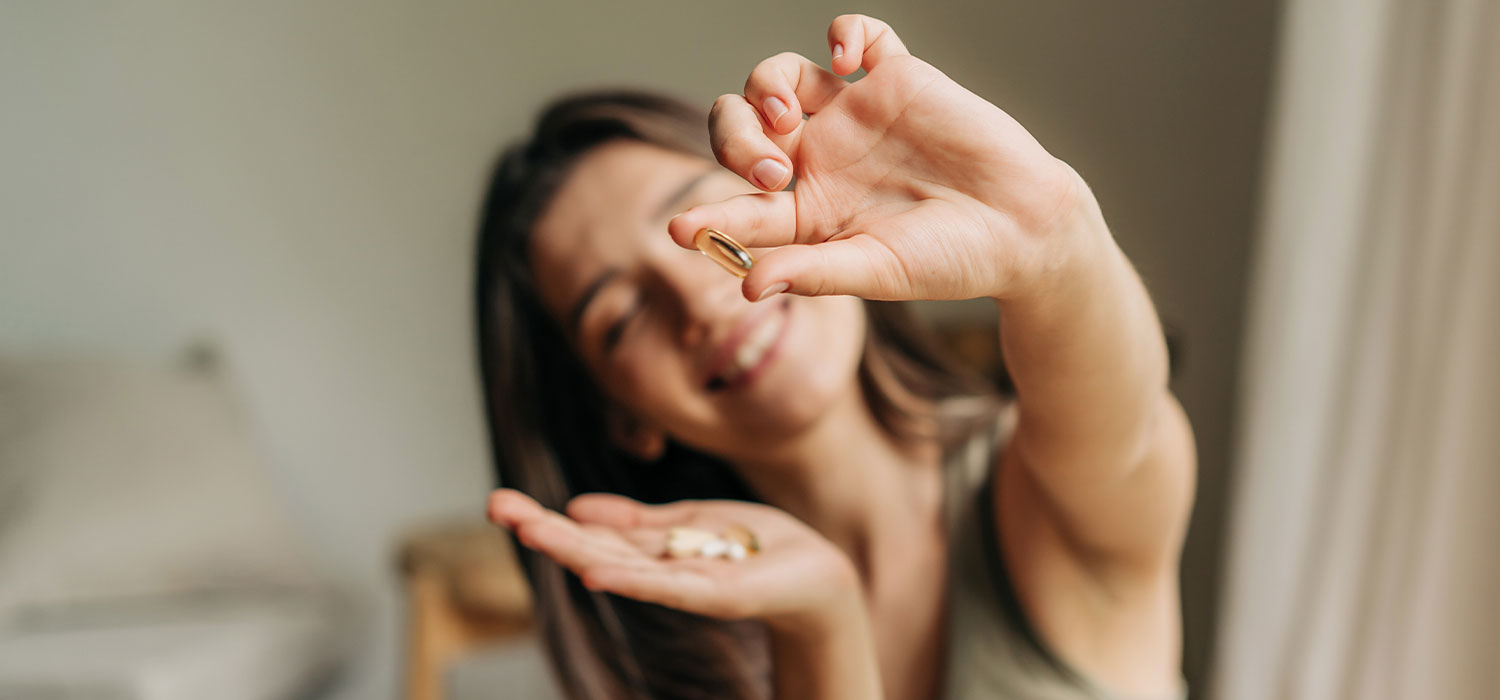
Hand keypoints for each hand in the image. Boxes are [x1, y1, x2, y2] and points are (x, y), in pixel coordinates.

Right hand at [487, 489, 861, 630]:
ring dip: (572, 548)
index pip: (589, 532)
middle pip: (592, 546)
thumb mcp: (690, 522)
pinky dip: (630, 577)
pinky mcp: (717, 594)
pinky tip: (593, 569)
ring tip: (529, 530)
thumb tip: (577, 507)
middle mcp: (658, 570)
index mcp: (651, 550)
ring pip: (619, 564)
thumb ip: (638, 520)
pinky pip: (666, 586)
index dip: (546, 518)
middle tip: (494, 507)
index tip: (500, 502)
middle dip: (543, 528)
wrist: (818, 573)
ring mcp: (684, 584)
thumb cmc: (758, 548)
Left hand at [668, 14, 1098, 302]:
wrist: (1023, 229)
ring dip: (765, 87)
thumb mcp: (877, 271)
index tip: (679, 231)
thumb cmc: (950, 260)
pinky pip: (858, 36)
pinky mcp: (896, 79)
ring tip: (788, 118)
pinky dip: (845, 32)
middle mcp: (819, 158)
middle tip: (770, 171)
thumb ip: (812, 273)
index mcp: (805, 211)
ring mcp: (854, 114)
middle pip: (742, 127)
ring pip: (779, 77)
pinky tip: (848, 57)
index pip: (740, 206)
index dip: (706, 216)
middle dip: (734, 141)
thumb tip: (746, 287)